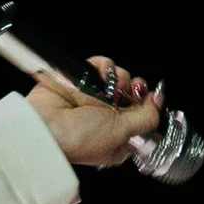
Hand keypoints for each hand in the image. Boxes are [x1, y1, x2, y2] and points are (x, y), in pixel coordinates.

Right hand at [26, 55, 164, 171]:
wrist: (45, 126)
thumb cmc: (79, 138)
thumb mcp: (123, 133)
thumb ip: (146, 117)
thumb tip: (158, 102)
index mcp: (119, 137)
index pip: (143, 116)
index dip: (149, 105)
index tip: (150, 98)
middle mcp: (106, 118)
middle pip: (133, 93)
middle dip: (134, 89)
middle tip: (128, 93)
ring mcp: (94, 98)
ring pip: (119, 76)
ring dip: (118, 77)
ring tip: (107, 88)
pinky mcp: (81, 81)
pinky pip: (100, 65)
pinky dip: (101, 66)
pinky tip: (97, 77)